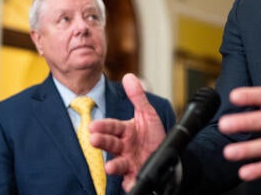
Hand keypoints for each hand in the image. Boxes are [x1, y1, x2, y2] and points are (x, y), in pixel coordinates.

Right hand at [89, 73, 165, 190]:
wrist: (167, 155)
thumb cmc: (153, 135)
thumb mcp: (147, 114)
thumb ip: (137, 97)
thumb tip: (129, 76)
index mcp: (125, 131)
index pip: (112, 127)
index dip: (103, 126)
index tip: (93, 126)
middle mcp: (124, 147)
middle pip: (111, 144)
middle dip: (102, 142)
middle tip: (93, 140)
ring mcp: (129, 161)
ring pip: (118, 163)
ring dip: (113, 165)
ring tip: (110, 166)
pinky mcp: (136, 175)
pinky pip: (131, 180)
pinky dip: (129, 183)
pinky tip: (128, 183)